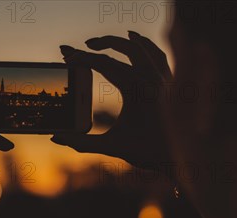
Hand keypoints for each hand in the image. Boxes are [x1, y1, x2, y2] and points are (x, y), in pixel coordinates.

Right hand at [52, 31, 172, 170]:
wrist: (181, 159)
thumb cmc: (147, 152)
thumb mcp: (111, 146)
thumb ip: (81, 142)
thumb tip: (55, 138)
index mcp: (137, 90)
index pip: (104, 64)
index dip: (83, 58)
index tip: (68, 57)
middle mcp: (153, 79)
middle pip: (124, 48)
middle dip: (101, 43)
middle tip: (83, 46)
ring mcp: (165, 78)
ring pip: (143, 47)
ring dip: (123, 41)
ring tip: (105, 41)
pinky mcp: (172, 82)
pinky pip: (158, 55)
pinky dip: (146, 46)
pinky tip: (137, 43)